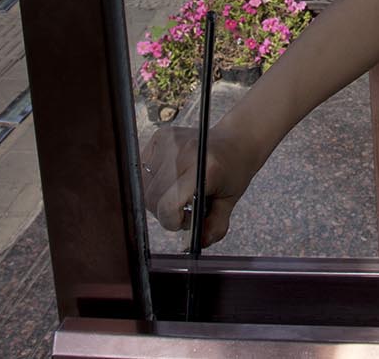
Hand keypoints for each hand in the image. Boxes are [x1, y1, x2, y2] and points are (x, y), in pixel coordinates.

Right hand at [139, 123, 256, 248]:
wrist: (235, 140)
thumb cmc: (233, 171)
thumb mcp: (229, 202)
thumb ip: (214, 226)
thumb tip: (196, 244)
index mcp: (205, 168)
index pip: (169, 204)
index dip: (172, 221)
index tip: (184, 221)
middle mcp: (184, 151)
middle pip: (153, 198)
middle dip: (165, 213)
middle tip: (185, 210)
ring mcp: (170, 141)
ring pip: (145, 186)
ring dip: (157, 198)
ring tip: (178, 194)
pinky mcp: (160, 136)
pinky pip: (143, 170)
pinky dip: (153, 182)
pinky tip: (170, 180)